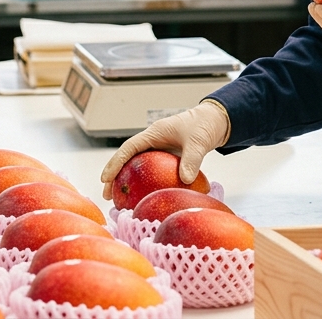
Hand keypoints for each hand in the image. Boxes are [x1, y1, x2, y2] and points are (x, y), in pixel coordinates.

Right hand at [99, 99, 230, 200]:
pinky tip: (145, 198)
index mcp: (155, 133)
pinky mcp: (167, 157)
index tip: (105, 179)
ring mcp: (160, 149)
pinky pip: (152, 171)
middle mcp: (153, 141)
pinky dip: (146, 183)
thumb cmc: (205, 125)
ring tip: (120, 200)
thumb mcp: (198, 142)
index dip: (115, 163)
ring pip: (138, 166)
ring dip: (127, 180)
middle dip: (114, 175)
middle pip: (128, 158)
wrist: (217, 120)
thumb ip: (191, 160)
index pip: (129, 148)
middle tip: (107, 196)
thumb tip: (186, 180)